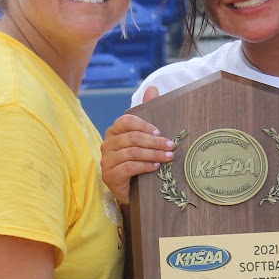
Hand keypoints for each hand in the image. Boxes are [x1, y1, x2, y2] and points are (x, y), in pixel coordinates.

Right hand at [101, 86, 170, 205]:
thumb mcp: (145, 137)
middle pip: (132, 138)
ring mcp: (106, 160)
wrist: (131, 190)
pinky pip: (128, 167)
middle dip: (154, 142)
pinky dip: (144, 166)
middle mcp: (107, 144)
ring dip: (153, 154)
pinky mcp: (109, 176)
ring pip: (131, 152)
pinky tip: (155, 167)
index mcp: (114, 131)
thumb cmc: (139, 161)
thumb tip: (152, 88)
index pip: (125, 121)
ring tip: (168, 157)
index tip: (159, 132)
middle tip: (172, 146)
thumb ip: (148, 112)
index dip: (143, 125)